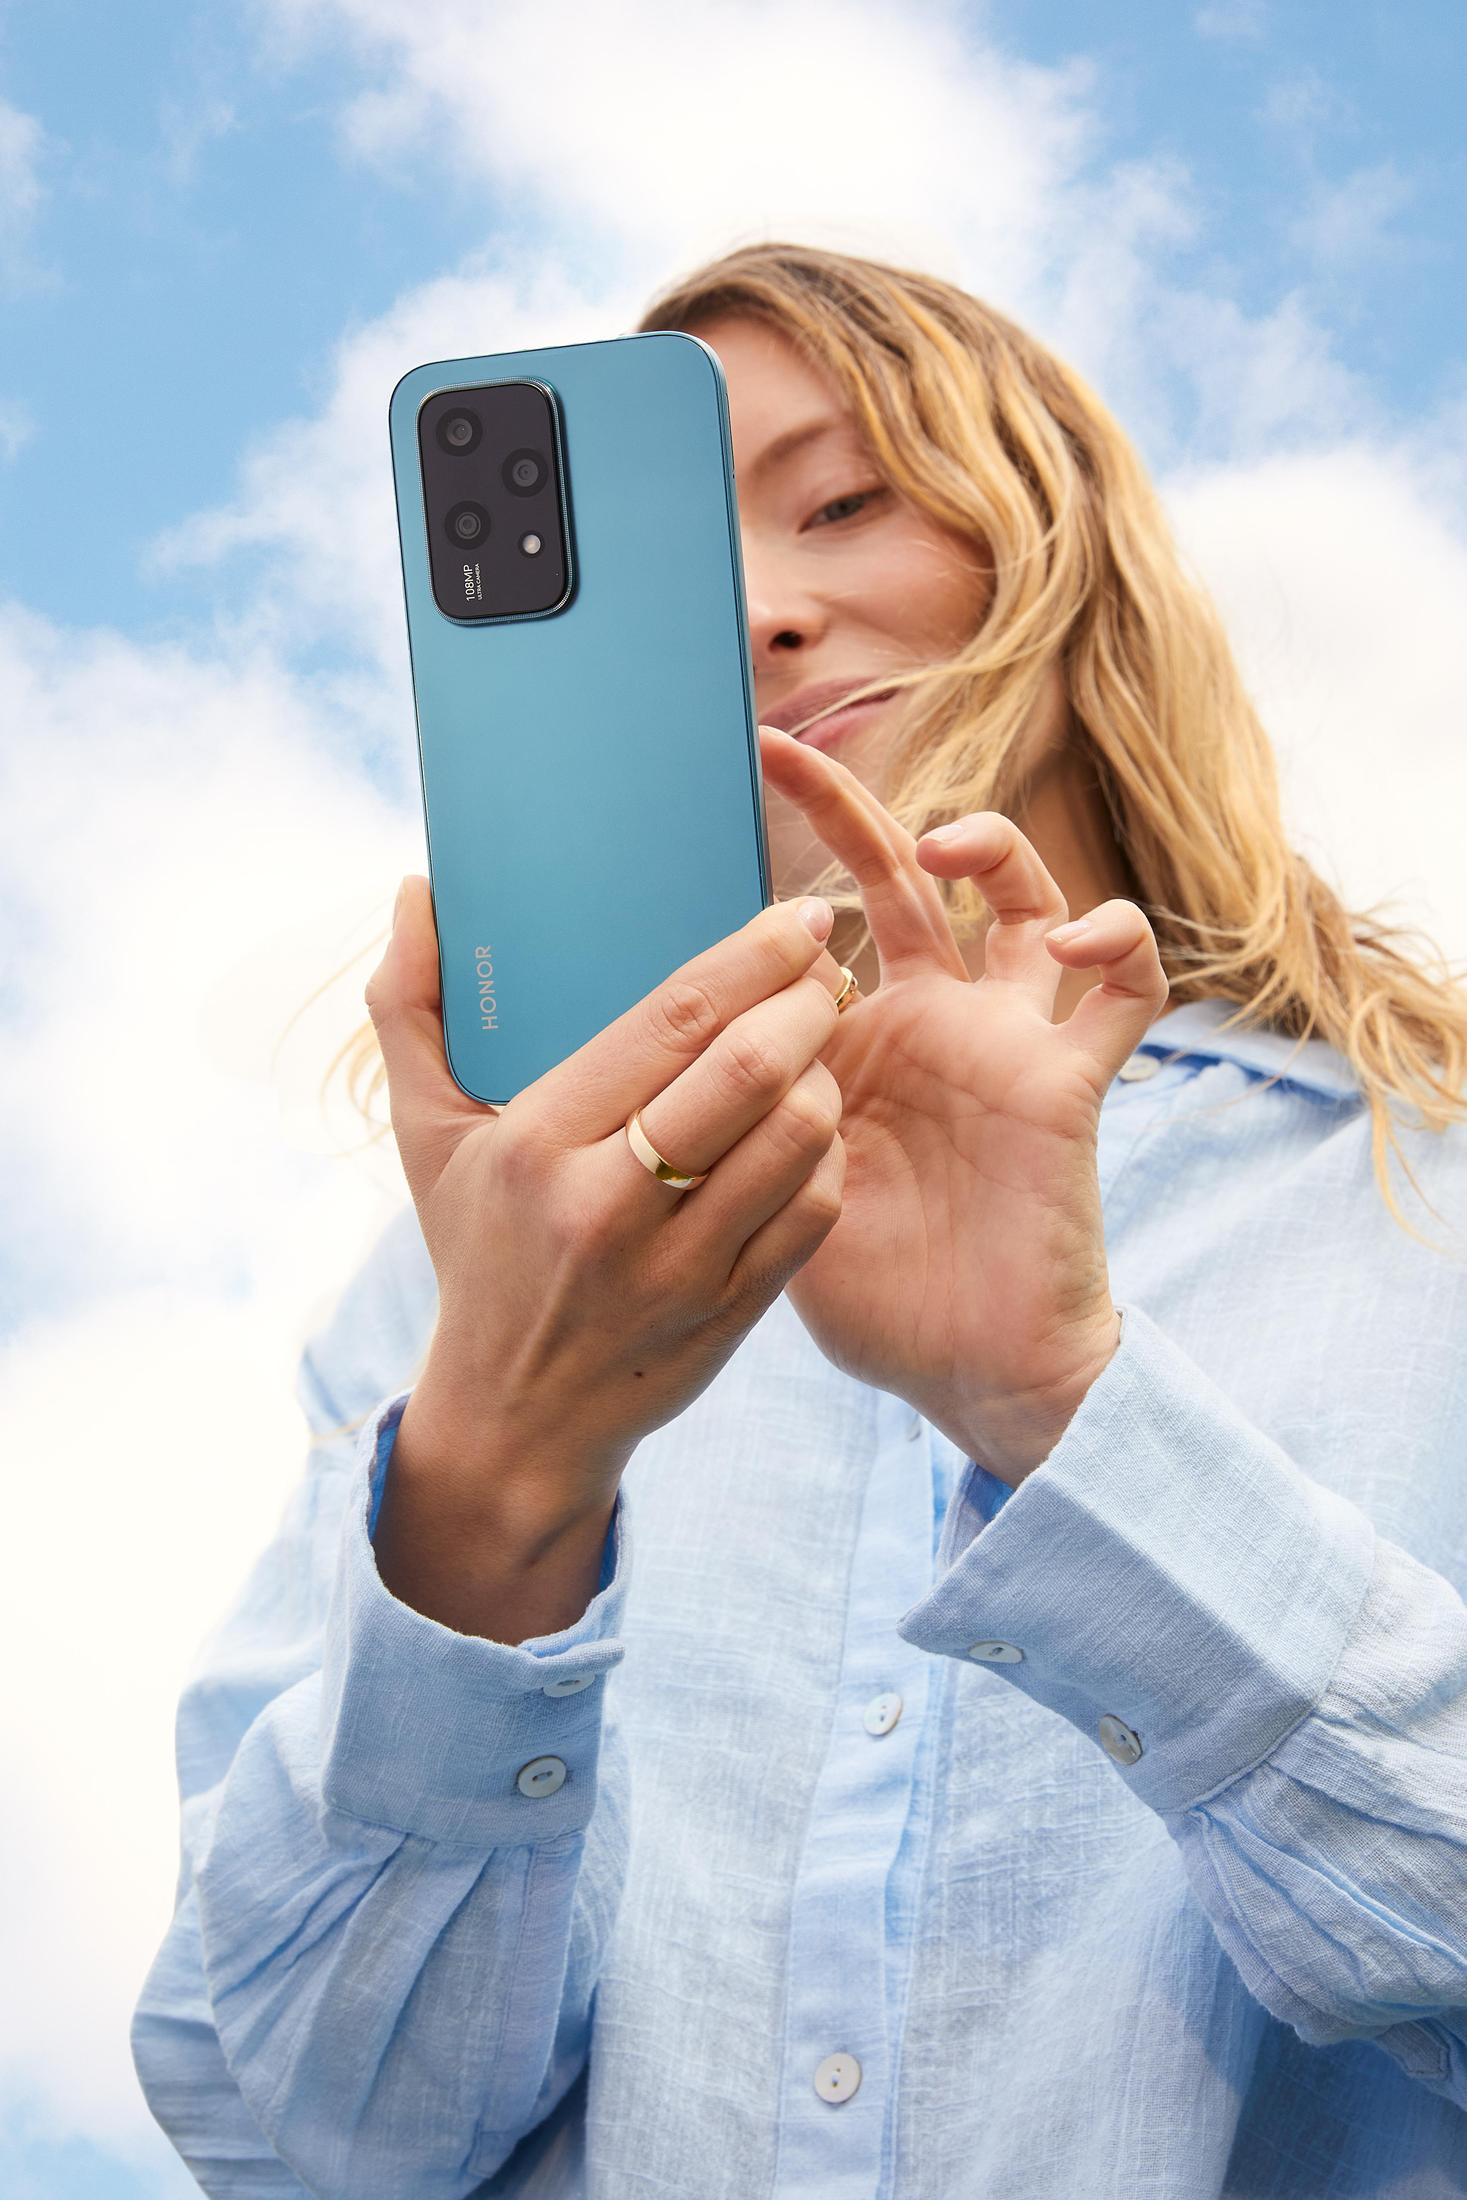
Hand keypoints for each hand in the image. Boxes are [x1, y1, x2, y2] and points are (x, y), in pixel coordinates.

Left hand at [757, 724, 1169, 1485]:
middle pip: (909, 882)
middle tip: (783, 753)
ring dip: (996, 849)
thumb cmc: (870, 1293)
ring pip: (1027, 903)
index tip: (714, 844)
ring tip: (945, 847)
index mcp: (859, 1042)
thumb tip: (663, 1066)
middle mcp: (935, 1022)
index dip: (773, 887)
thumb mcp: (770, 1190)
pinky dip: (1120, 944)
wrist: (964, 1371)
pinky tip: (1079, 940)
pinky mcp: (1069, 1082)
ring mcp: (1006, 1043)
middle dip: (848, 811)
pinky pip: (1126, 993)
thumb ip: (736, 1120)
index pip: (819, 927)